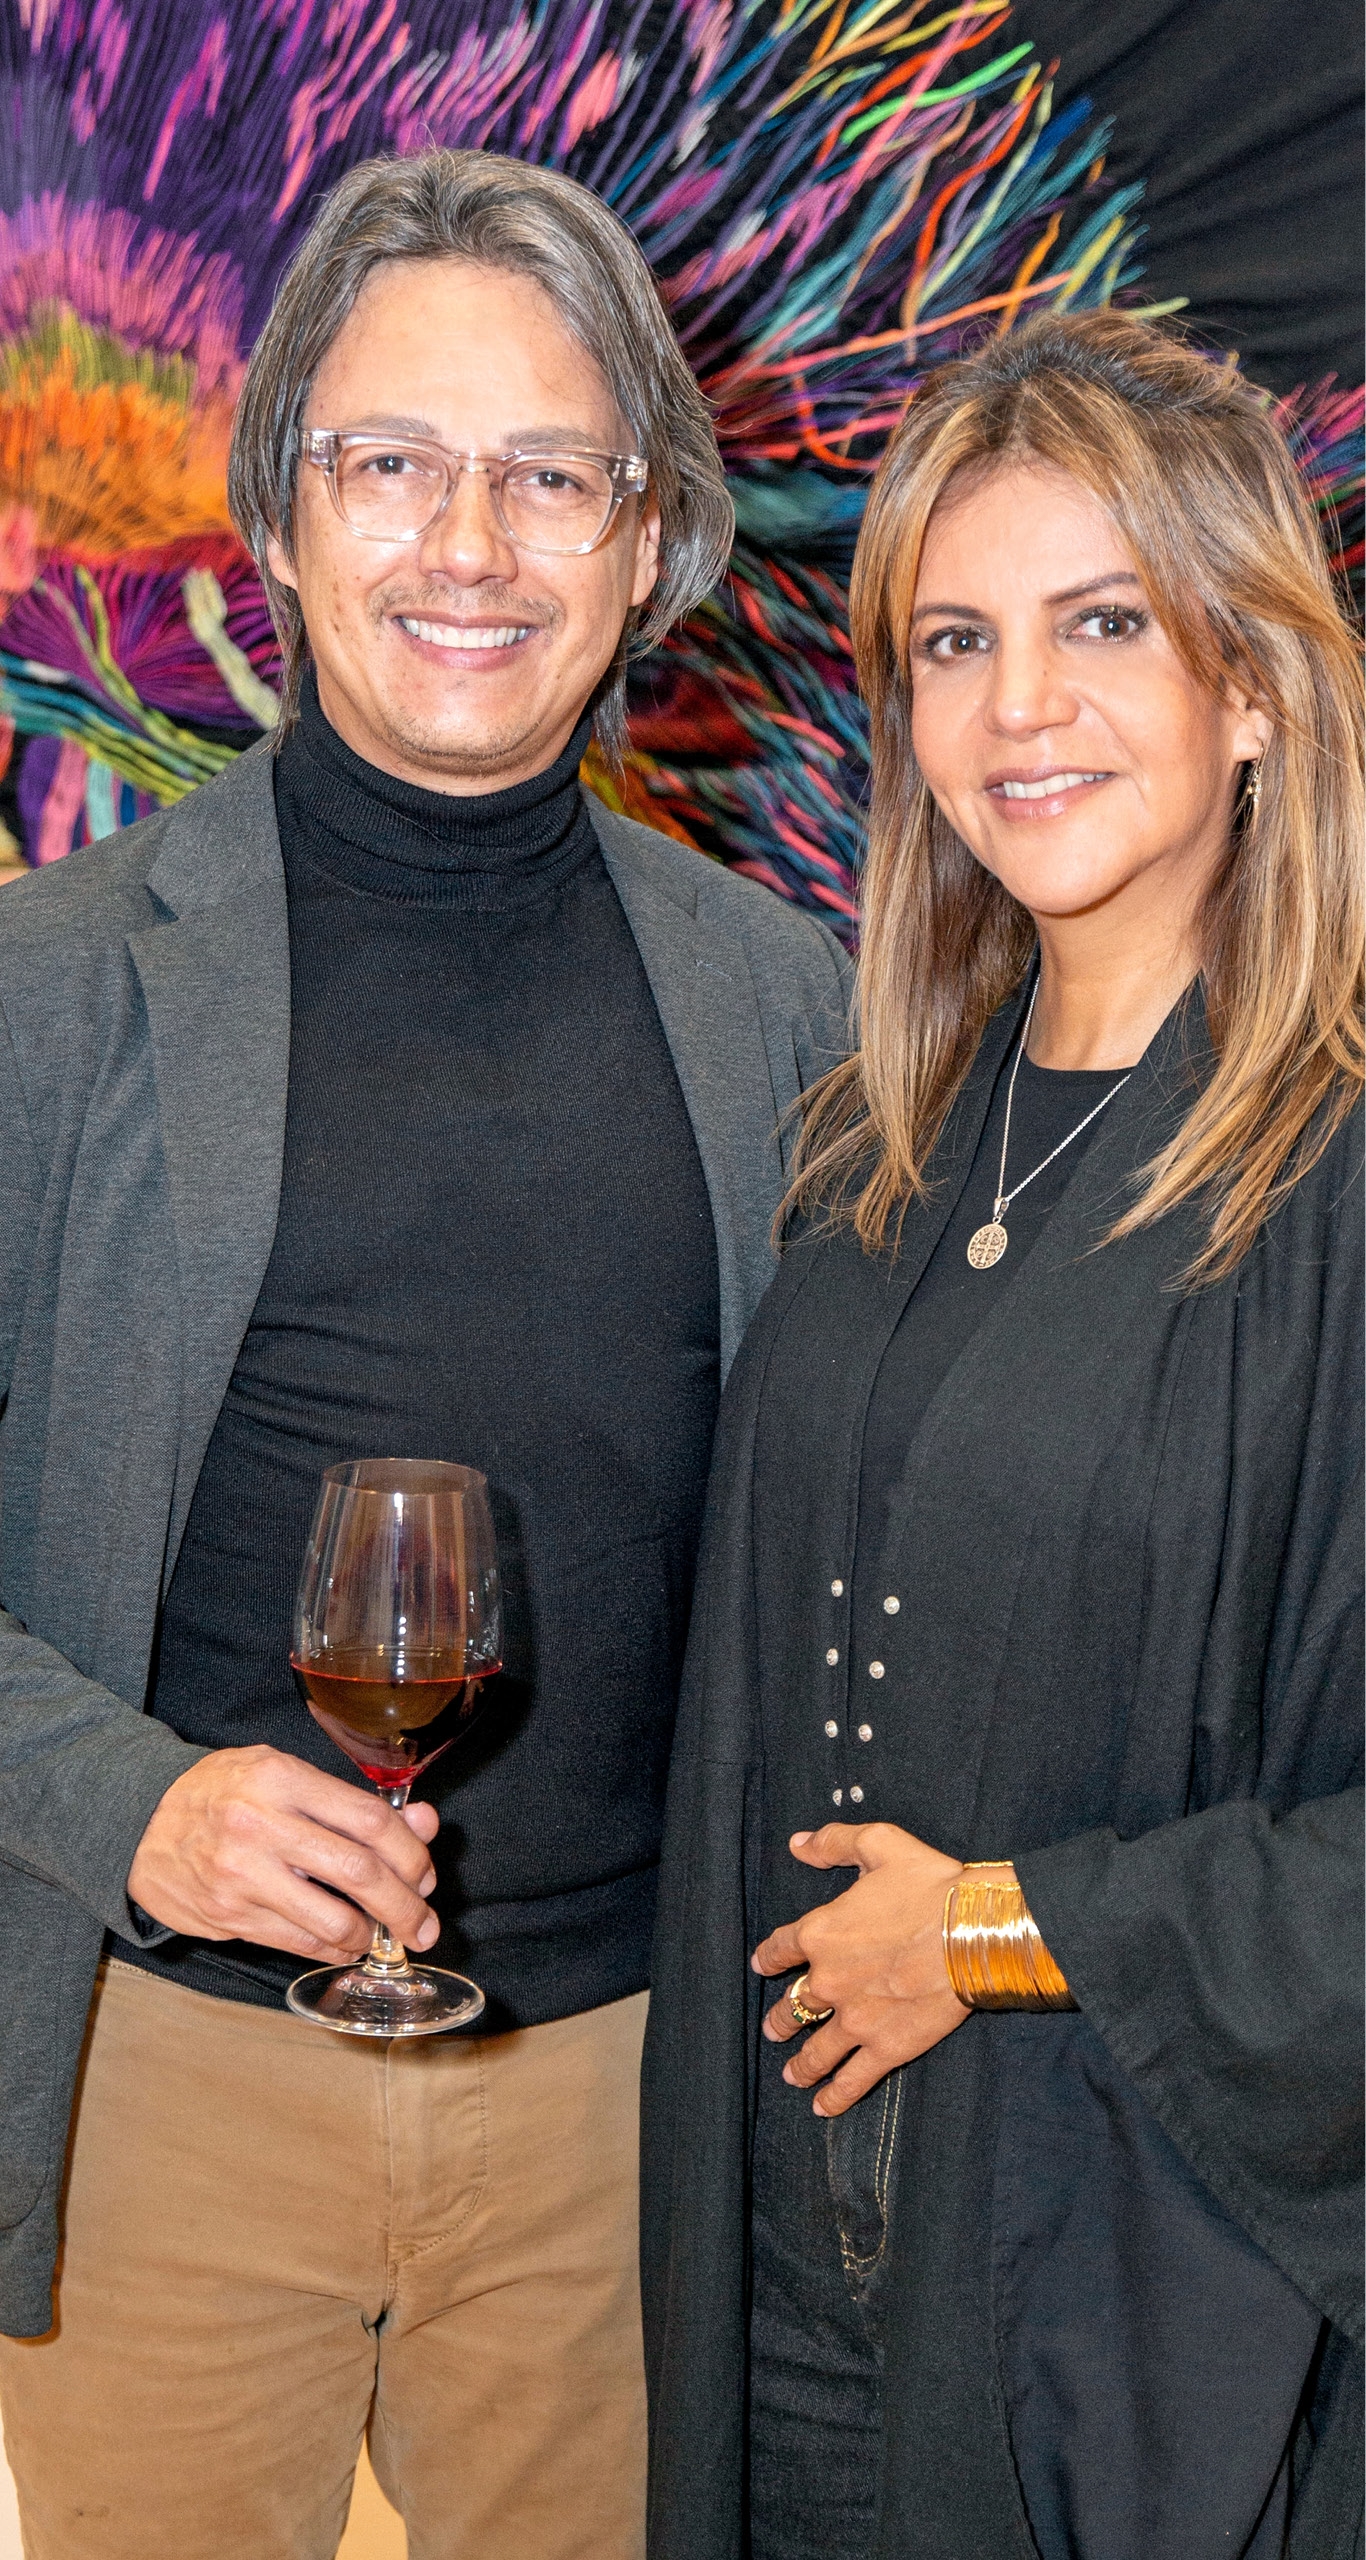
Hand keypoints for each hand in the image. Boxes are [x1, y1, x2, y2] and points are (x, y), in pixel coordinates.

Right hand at [127, 1745, 441, 1964]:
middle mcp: (262, 1826)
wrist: (138, 1822)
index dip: (411, 1853)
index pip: (369, 1820)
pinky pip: (299, 1942)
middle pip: (359, 1873)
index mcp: (281, 1779)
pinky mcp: (229, 1916)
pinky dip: (333, 1949)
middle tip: (425, 1926)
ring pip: (333, 1920)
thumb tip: (422, 1823)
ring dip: (372, 1936)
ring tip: (384, 1937)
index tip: (425, 1874)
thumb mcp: (283, 1775)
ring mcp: (243, 1876)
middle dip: (406, 1907)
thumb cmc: (222, 1792)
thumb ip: (351, 1802)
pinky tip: (345, 1943)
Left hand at [751, 1822, 977, 2116]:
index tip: (763, 1964)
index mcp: (820, 1933)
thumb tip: (798, 1844)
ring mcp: (855, 2020)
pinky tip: (822, 2107)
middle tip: (774, 2029)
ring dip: (801, 2064)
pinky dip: (835, 2096)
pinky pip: (852, 2079)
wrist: (973, 1933)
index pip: (781, 1948)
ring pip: (816, 2049)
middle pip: (793, 2005)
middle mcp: (829, 1981)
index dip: (769, 1956)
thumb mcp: (879, 1843)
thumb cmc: (930, 1884)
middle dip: (781, 2019)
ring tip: (792, 2076)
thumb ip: (833, 1842)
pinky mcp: (886, 2047)